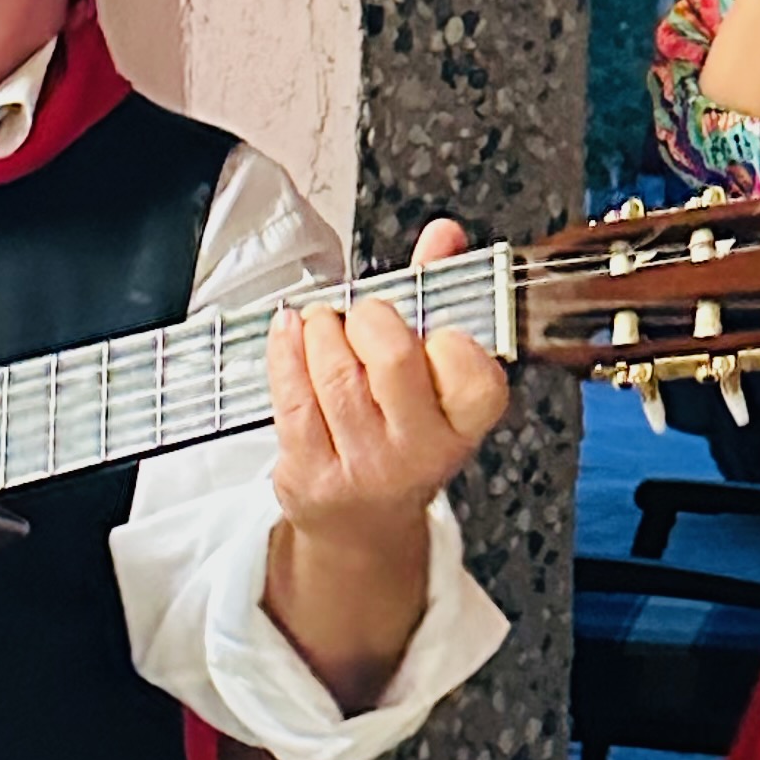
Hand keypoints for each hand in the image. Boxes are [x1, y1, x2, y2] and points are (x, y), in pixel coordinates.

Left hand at [262, 218, 510, 709]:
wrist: (362, 525)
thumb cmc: (401, 433)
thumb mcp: (435, 376)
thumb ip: (438, 296)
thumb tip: (444, 235)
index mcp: (464, 425)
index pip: (474, 373)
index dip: (448, 339)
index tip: (431, 331)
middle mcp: (420, 453)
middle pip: (393, 359)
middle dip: (370, 317)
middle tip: (364, 315)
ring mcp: (364, 468)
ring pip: (334, 373)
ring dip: (321, 328)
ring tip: (323, 322)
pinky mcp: (311, 473)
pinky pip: (291, 395)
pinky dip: (285, 349)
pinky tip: (291, 332)